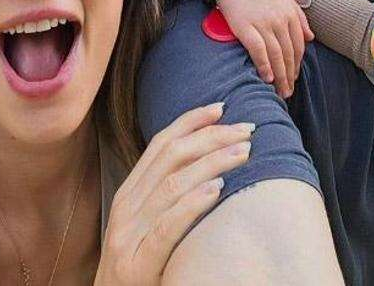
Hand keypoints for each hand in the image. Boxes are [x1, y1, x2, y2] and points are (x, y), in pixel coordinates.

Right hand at [95, 103, 252, 285]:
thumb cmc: (135, 266)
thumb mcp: (143, 223)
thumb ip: (164, 196)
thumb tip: (205, 166)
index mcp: (129, 193)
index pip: (160, 145)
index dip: (189, 122)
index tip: (220, 108)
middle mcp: (127, 206)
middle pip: (170, 158)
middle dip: (210, 137)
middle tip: (246, 129)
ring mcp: (129, 234)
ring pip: (172, 185)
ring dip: (212, 163)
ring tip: (243, 153)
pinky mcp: (138, 263)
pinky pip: (167, 227)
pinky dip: (192, 204)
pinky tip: (216, 190)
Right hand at [215, 0, 312, 97]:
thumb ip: (299, 17)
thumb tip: (311, 38)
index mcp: (291, 14)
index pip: (299, 46)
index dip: (297, 65)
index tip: (294, 77)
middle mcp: (280, 20)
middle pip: (289, 54)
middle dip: (290, 76)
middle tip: (288, 92)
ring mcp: (263, 23)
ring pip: (276, 56)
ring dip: (279, 76)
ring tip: (279, 91)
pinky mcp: (245, 27)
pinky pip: (258, 51)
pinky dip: (264, 66)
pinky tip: (266, 78)